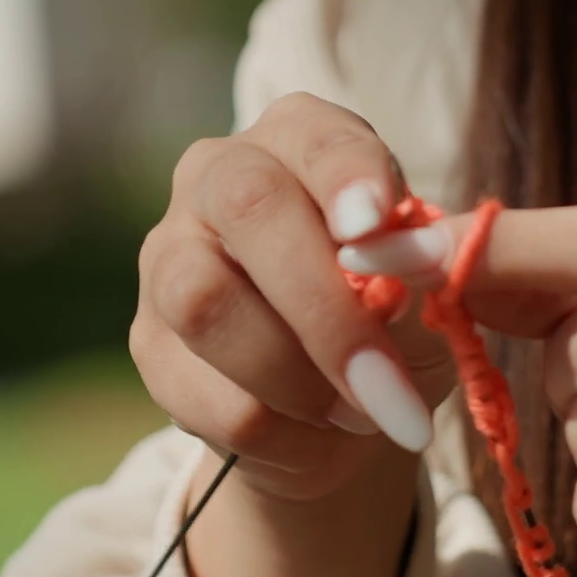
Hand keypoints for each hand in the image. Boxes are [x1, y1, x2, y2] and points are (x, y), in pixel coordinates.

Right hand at [131, 92, 455, 502]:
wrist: (339, 405)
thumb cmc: (393, 320)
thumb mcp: (427, 296)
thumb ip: (420, 277)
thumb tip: (408, 271)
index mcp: (298, 139)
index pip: (316, 137)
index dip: (346, 176)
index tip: (378, 222)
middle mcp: (217, 177)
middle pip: (250, 210)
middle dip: (325, 308)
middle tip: (390, 389)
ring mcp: (169, 256)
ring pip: (205, 303)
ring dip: (296, 379)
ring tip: (362, 416)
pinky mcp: (148, 343)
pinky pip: (203, 393)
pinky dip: (278, 435)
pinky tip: (319, 439)